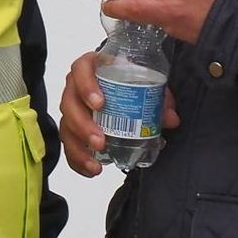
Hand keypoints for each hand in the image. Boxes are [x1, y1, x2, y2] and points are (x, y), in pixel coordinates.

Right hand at [60, 52, 179, 176]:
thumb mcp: (147, 83)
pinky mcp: (73, 128)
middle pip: (69, 103)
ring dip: (79, 147)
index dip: (86, 86)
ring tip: (96, 164)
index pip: (81, 69)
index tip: (99, 103)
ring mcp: (73, 109)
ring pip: (66, 126)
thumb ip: (160, 99)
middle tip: (100, 140)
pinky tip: (92, 170)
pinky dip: (77, 160)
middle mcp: (76, 87)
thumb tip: (170, 119)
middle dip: (82, 124)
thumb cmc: (130, 79)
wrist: (123, 85)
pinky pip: (69, 145)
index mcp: (92, 67)